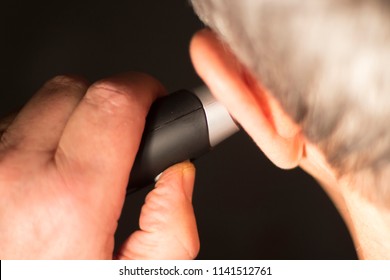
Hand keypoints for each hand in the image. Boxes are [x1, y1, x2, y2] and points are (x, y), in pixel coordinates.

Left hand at [0, 73, 198, 258]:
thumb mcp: (131, 279)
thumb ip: (171, 231)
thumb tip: (179, 177)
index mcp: (68, 201)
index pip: (115, 102)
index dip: (145, 91)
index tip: (154, 100)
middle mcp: (13, 176)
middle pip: (76, 91)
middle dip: (111, 104)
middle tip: (124, 136)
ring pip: (40, 106)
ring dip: (72, 122)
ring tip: (81, 164)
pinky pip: (10, 128)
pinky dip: (38, 138)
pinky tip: (47, 174)